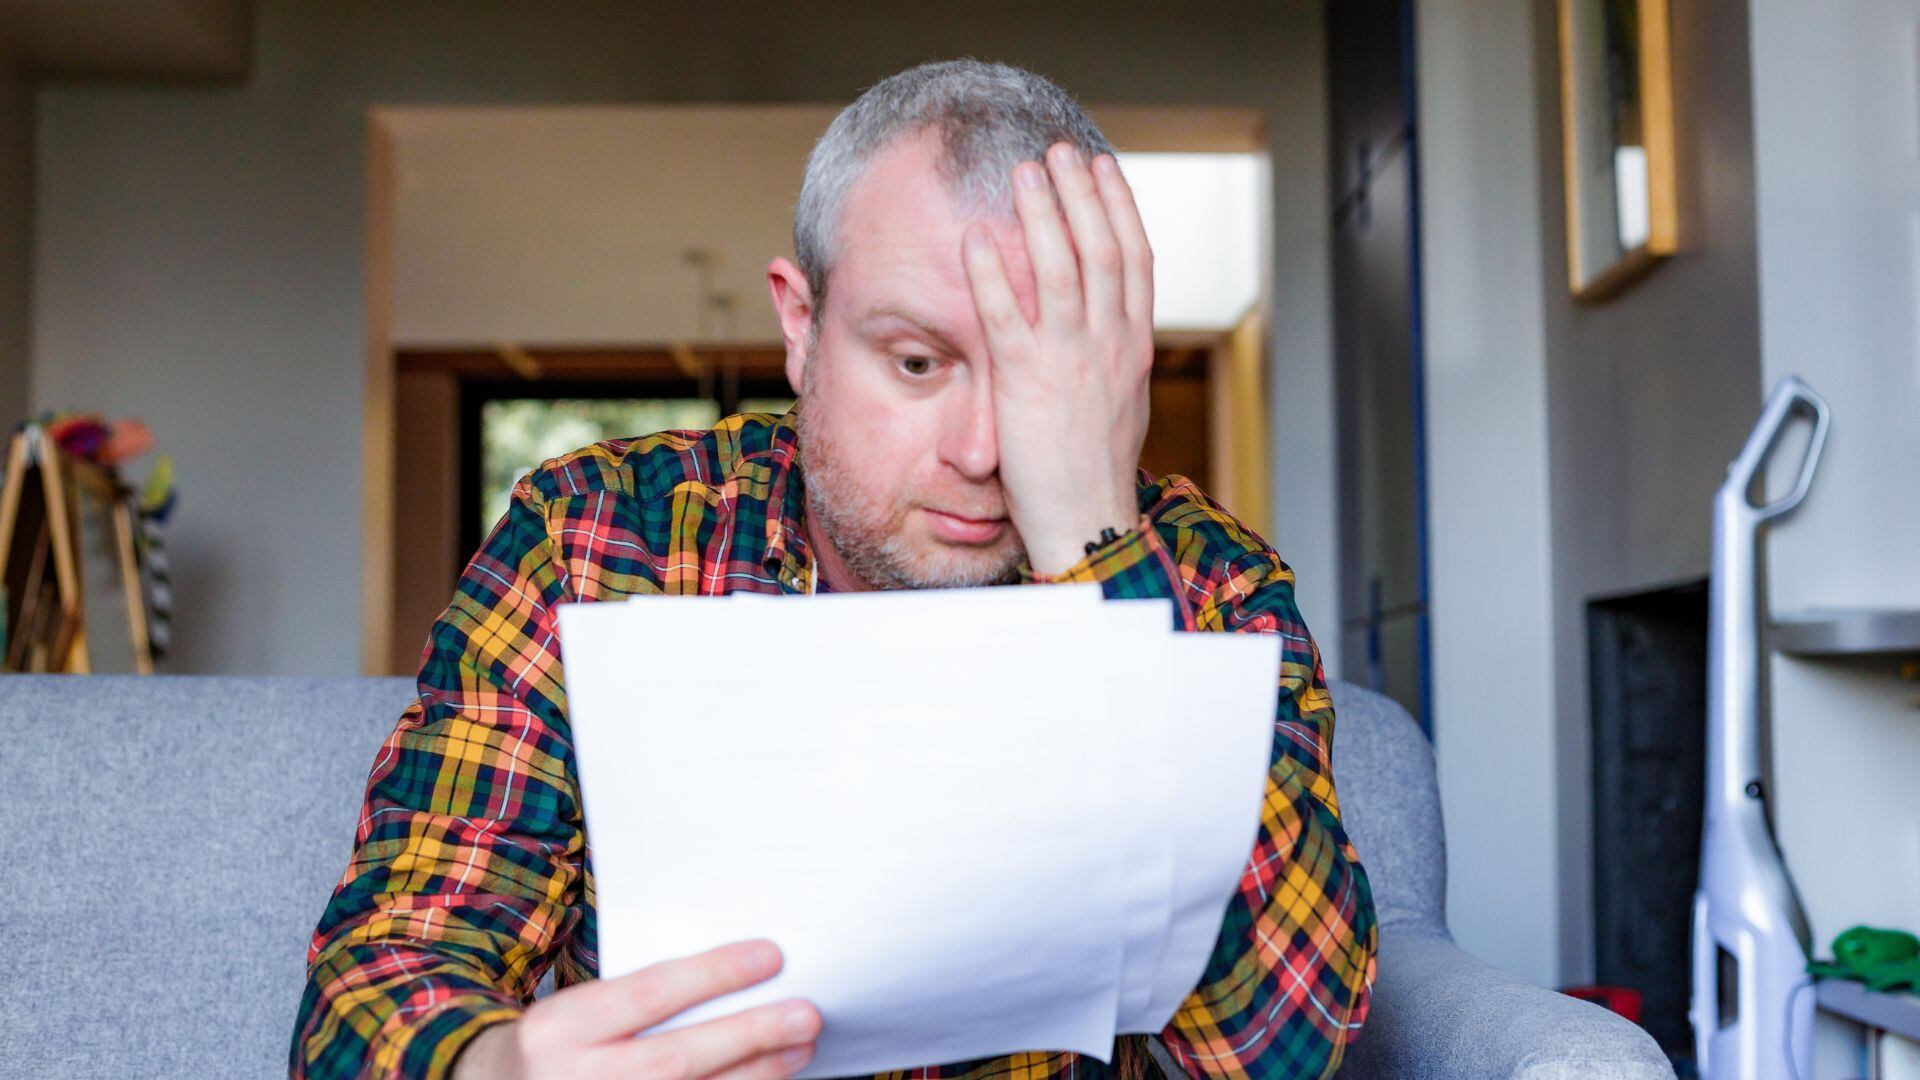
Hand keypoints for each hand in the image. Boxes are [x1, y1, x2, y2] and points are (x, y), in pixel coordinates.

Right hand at [454, 940, 820, 1079]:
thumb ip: (639, 999)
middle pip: (676, 1060)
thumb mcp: (576, 1011)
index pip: (647, 994)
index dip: (713, 975)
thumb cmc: (557, 1046)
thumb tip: (736, 976)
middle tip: (806, 1014)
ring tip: (800, 1049)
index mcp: (559, 1028)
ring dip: (755, 1077)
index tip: (771, 956)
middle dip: (749, 1036)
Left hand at [962, 141, 1154, 574]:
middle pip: (1101, 250)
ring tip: (1023, 172)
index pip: (1135, 261)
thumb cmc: (1095, 474)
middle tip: (1059, 151)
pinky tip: (974, 238)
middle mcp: (1109, 347)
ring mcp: (1069, 363)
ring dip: (1041, 215)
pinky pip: (1006, 317)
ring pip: (1061, 270)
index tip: (1103, 170)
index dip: (1119, 209)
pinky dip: (990, 273)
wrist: (1087, 526)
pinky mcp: (1026, 385)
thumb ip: (1111, 357)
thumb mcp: (1119, 405)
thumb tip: (1105, 324)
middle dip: (1080, 194)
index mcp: (1133, 349)